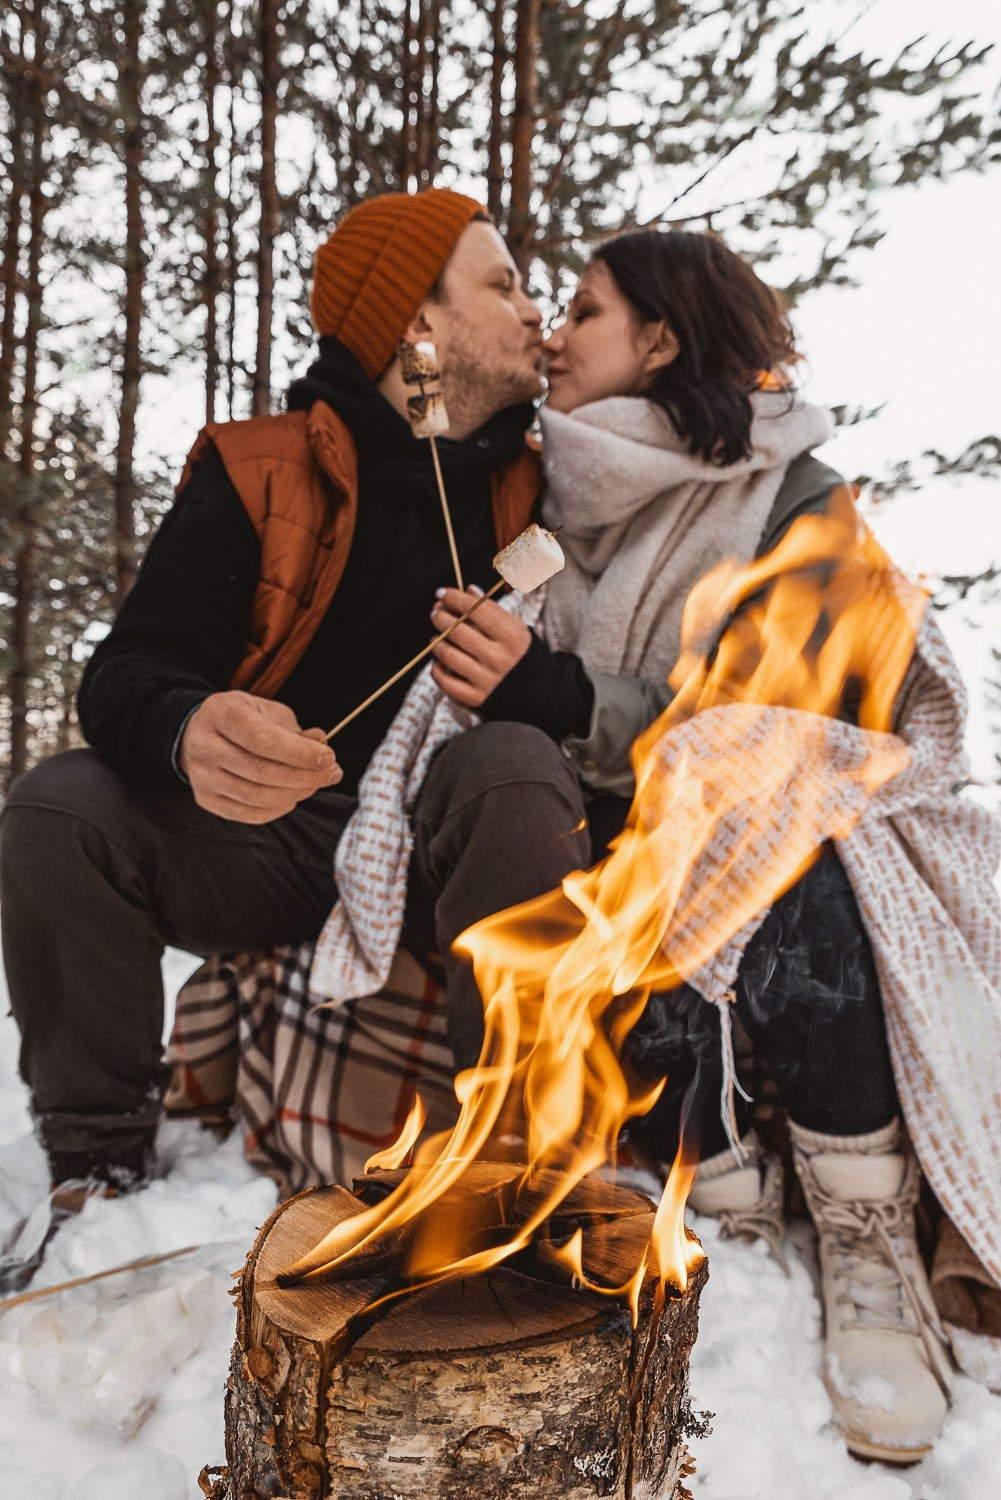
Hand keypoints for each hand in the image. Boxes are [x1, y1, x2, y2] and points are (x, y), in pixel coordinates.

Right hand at [178, 690, 341, 822]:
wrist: (199, 733)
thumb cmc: (242, 719)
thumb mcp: (266, 710)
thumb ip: (294, 729)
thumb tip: (322, 745)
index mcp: (220, 713)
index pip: (262, 739)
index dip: (299, 752)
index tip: (328, 756)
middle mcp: (205, 746)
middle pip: (261, 771)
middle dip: (305, 776)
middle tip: (332, 773)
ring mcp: (202, 776)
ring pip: (257, 796)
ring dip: (296, 793)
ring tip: (317, 783)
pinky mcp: (206, 799)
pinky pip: (250, 814)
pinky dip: (279, 808)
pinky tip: (293, 796)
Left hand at [429, 587, 530, 707]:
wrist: (543, 696)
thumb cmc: (525, 657)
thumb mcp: (518, 630)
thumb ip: (493, 611)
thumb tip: (469, 590)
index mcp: (513, 637)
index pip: (476, 609)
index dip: (454, 598)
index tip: (441, 593)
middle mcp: (500, 658)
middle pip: (457, 631)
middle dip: (440, 617)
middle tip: (436, 614)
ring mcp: (487, 680)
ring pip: (448, 655)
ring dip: (437, 642)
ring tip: (437, 637)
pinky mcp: (477, 699)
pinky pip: (446, 681)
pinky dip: (436, 668)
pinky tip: (440, 661)